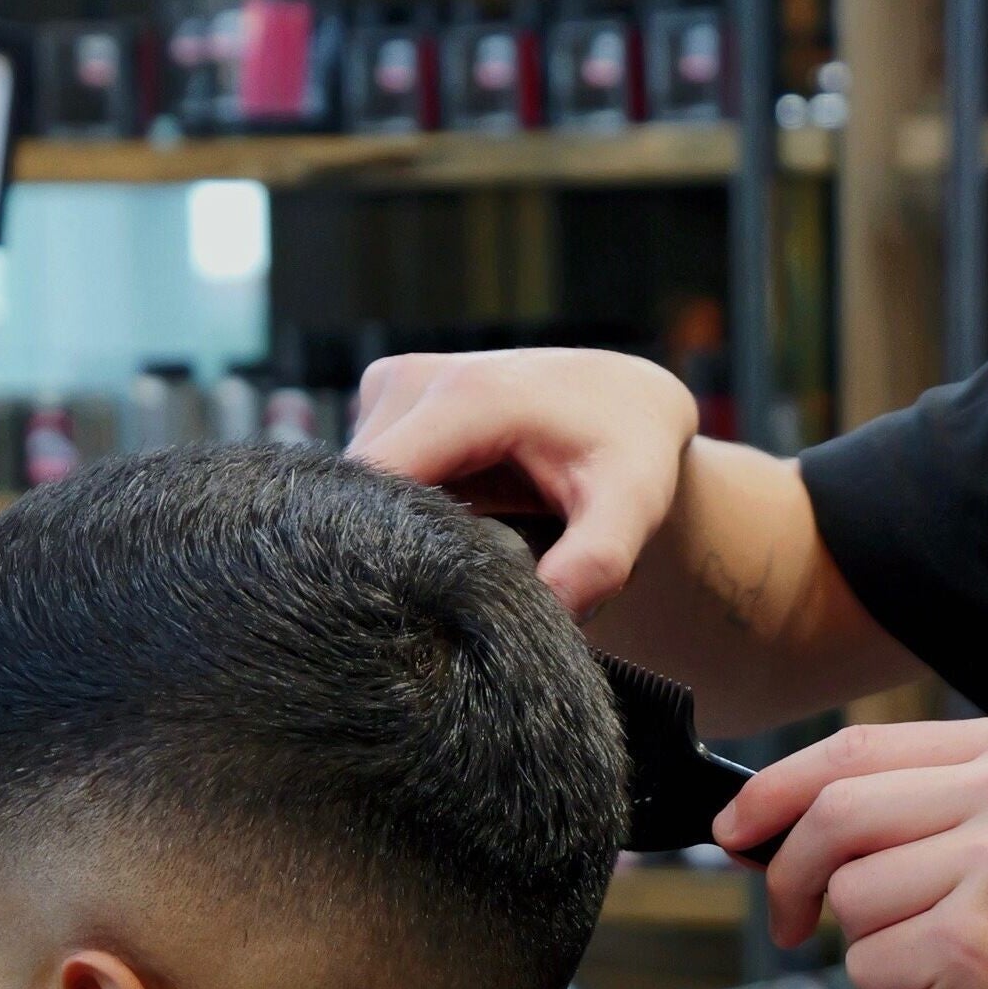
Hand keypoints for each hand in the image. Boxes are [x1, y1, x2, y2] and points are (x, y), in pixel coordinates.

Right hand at [350, 349, 698, 616]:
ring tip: (459, 550)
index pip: (375, 487)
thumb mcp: (632, 506)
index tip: (412, 605)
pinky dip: (395, 507)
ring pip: (355, 487)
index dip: (380, 551)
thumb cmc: (630, 453)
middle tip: (448, 588)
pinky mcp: (386, 397)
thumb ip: (599, 560)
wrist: (625, 400)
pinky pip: (366, 472)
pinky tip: (445, 524)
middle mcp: (413, 379)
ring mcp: (392, 384)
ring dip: (392, 527)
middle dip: (391, 547)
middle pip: (359, 493)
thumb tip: (554, 610)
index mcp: (466, 397)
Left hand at [714, 717, 987, 988]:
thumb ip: (891, 806)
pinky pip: (868, 962)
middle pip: (834, 810)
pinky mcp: (974, 939)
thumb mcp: (986, 836)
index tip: (736, 827)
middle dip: (791, 874)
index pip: (855, 746)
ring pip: (847, 892)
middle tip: (794, 920)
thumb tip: (756, 817)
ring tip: (937, 954)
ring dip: (868, 943)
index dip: (775, 788)